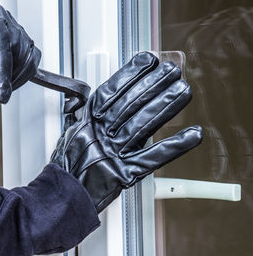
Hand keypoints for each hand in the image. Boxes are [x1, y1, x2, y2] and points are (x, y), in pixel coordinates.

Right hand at [51, 52, 202, 212]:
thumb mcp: (70, 133)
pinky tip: (192, 135)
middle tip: (173, 71)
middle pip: (131, 104)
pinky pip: (152, 158)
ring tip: (183, 91)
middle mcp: (100, 134)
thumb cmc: (66, 167)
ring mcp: (113, 153)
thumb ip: (88, 116)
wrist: (62, 193)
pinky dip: (174, 146)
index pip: (112, 92)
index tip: (149, 61)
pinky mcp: (124, 174)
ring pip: (143, 125)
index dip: (132, 74)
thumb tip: (104, 101)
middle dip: (154, 85)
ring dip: (166, 106)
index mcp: (87, 123)